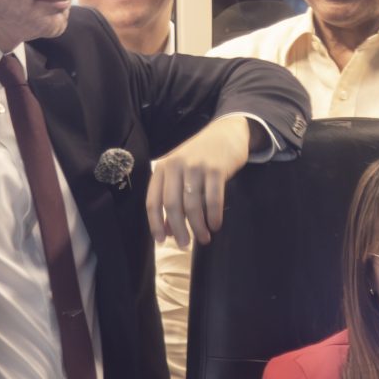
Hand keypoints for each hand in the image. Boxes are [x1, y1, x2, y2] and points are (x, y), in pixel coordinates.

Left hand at [150, 115, 252, 248]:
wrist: (226, 133)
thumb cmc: (200, 157)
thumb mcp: (181, 174)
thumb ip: (172, 199)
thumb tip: (168, 232)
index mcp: (162, 167)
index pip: (153, 200)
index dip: (155, 224)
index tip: (162, 242)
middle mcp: (176, 165)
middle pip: (172, 205)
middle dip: (179, 229)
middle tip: (185, 245)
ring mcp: (196, 166)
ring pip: (193, 205)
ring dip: (198, 226)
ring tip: (204, 238)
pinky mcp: (216, 169)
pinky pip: (213, 199)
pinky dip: (214, 216)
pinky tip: (216, 225)